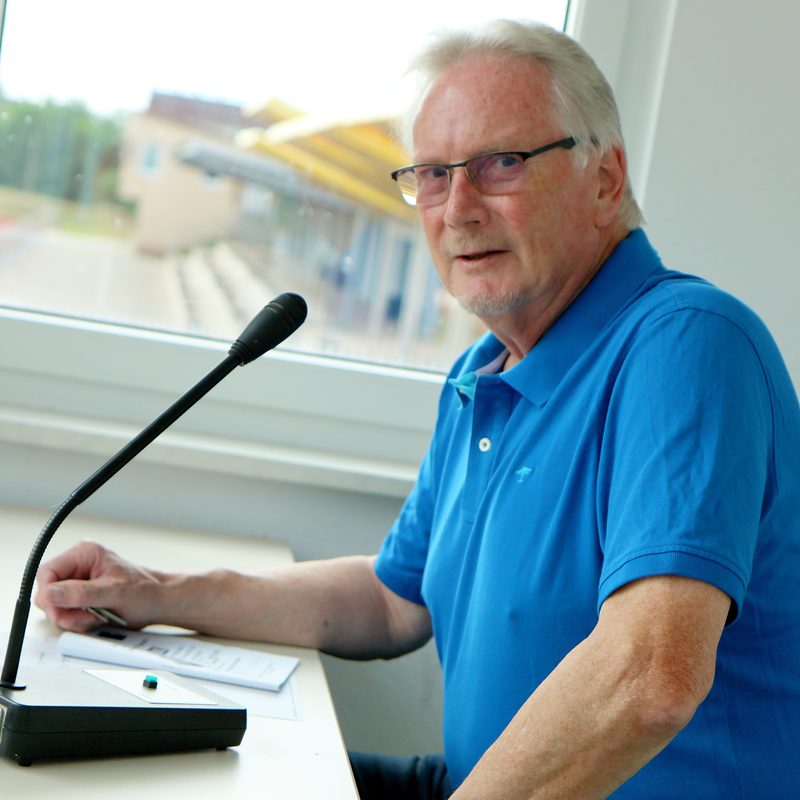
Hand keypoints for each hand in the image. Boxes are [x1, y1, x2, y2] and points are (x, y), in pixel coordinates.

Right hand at [35, 540, 164, 631]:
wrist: (159, 602)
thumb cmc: (145, 591)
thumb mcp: (113, 593)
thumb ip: (81, 593)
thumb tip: (50, 593)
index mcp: (84, 554)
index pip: (46, 573)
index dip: (48, 594)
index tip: (59, 611)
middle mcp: (78, 566)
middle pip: (47, 593)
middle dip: (63, 611)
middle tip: (85, 617)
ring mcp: (78, 583)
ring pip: (54, 607)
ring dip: (71, 619)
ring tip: (96, 617)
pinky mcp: (80, 598)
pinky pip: (65, 614)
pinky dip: (77, 622)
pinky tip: (95, 619)